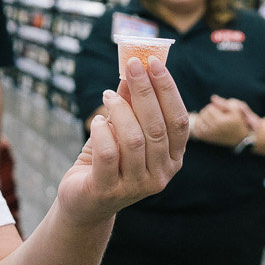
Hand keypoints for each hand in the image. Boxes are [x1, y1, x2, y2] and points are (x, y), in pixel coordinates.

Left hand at [57, 56, 187, 220]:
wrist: (85, 201)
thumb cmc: (108, 160)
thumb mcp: (123, 129)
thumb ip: (131, 102)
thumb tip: (135, 68)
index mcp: (173, 158)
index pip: (179, 120)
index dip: (168, 89)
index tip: (153, 62)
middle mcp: (161, 174)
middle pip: (157, 126)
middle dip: (144, 91)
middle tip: (132, 66)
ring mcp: (137, 186)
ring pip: (133, 139)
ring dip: (119, 110)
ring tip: (107, 96)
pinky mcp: (109, 190)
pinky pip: (107, 153)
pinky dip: (101, 131)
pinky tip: (96, 123)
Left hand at [192, 97, 251, 148]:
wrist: (239, 137)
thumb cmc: (238, 121)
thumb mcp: (235, 110)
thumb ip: (224, 103)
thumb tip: (212, 98)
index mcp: (221, 120)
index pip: (209, 108)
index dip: (214, 106)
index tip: (219, 109)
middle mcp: (215, 128)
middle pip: (203, 113)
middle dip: (208, 111)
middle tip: (214, 113)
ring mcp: (210, 134)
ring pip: (199, 121)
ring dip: (203, 118)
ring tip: (209, 118)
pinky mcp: (208, 139)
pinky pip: (197, 130)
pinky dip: (198, 126)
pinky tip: (204, 124)